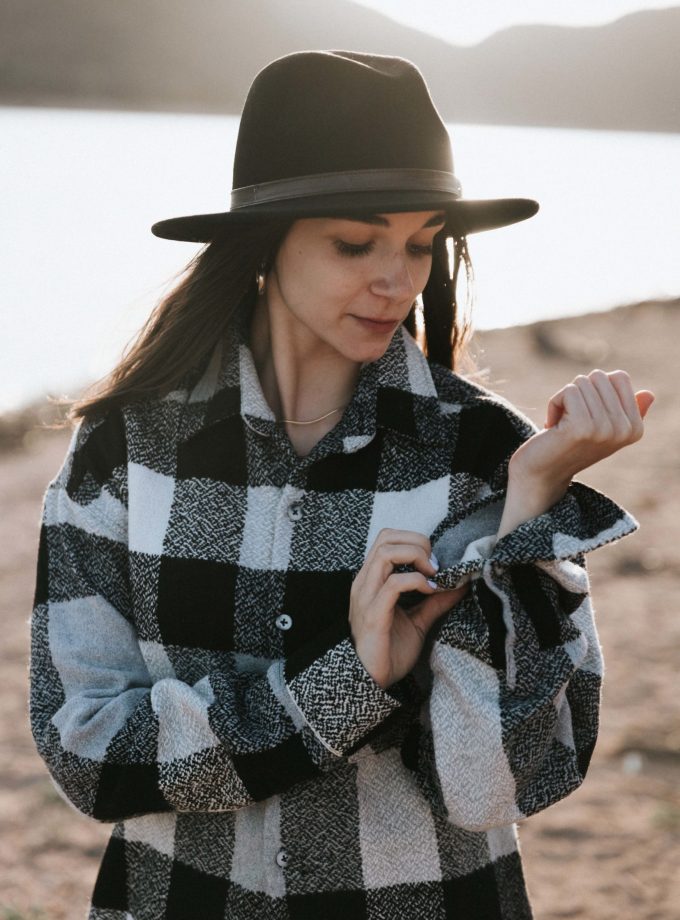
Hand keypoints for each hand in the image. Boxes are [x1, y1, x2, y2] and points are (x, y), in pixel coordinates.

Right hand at [349, 528, 467, 688]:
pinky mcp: (373, 613)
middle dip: (417, 543)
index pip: (387, 539)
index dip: (414, 541)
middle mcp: (365, 582)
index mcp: (371, 580)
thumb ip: (435, 601)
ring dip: (415, 556)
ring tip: (433, 575)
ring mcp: (366, 596)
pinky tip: (429, 592)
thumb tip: (460, 584)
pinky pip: (393, 584)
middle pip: (386, 537)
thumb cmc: (389, 650)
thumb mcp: (418, 620)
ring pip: (385, 553)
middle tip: (435, 566)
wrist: (372, 682)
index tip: (436, 563)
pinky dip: (416, 581)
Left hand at [497, 370, 653, 538]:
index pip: (620, 377)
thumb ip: (624, 411)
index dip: (595, 389)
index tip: (586, 414)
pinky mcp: (582, 426)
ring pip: (582, 382)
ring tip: (562, 425)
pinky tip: (552, 426)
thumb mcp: (602, 428)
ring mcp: (605, 429)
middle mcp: (625, 430)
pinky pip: (568, 391)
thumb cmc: (570, 446)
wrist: (541, 475)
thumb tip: (648, 394)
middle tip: (571, 421)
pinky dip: (554, 403)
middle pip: (600, 377)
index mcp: (635, 428)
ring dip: (564, 399)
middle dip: (579, 393)